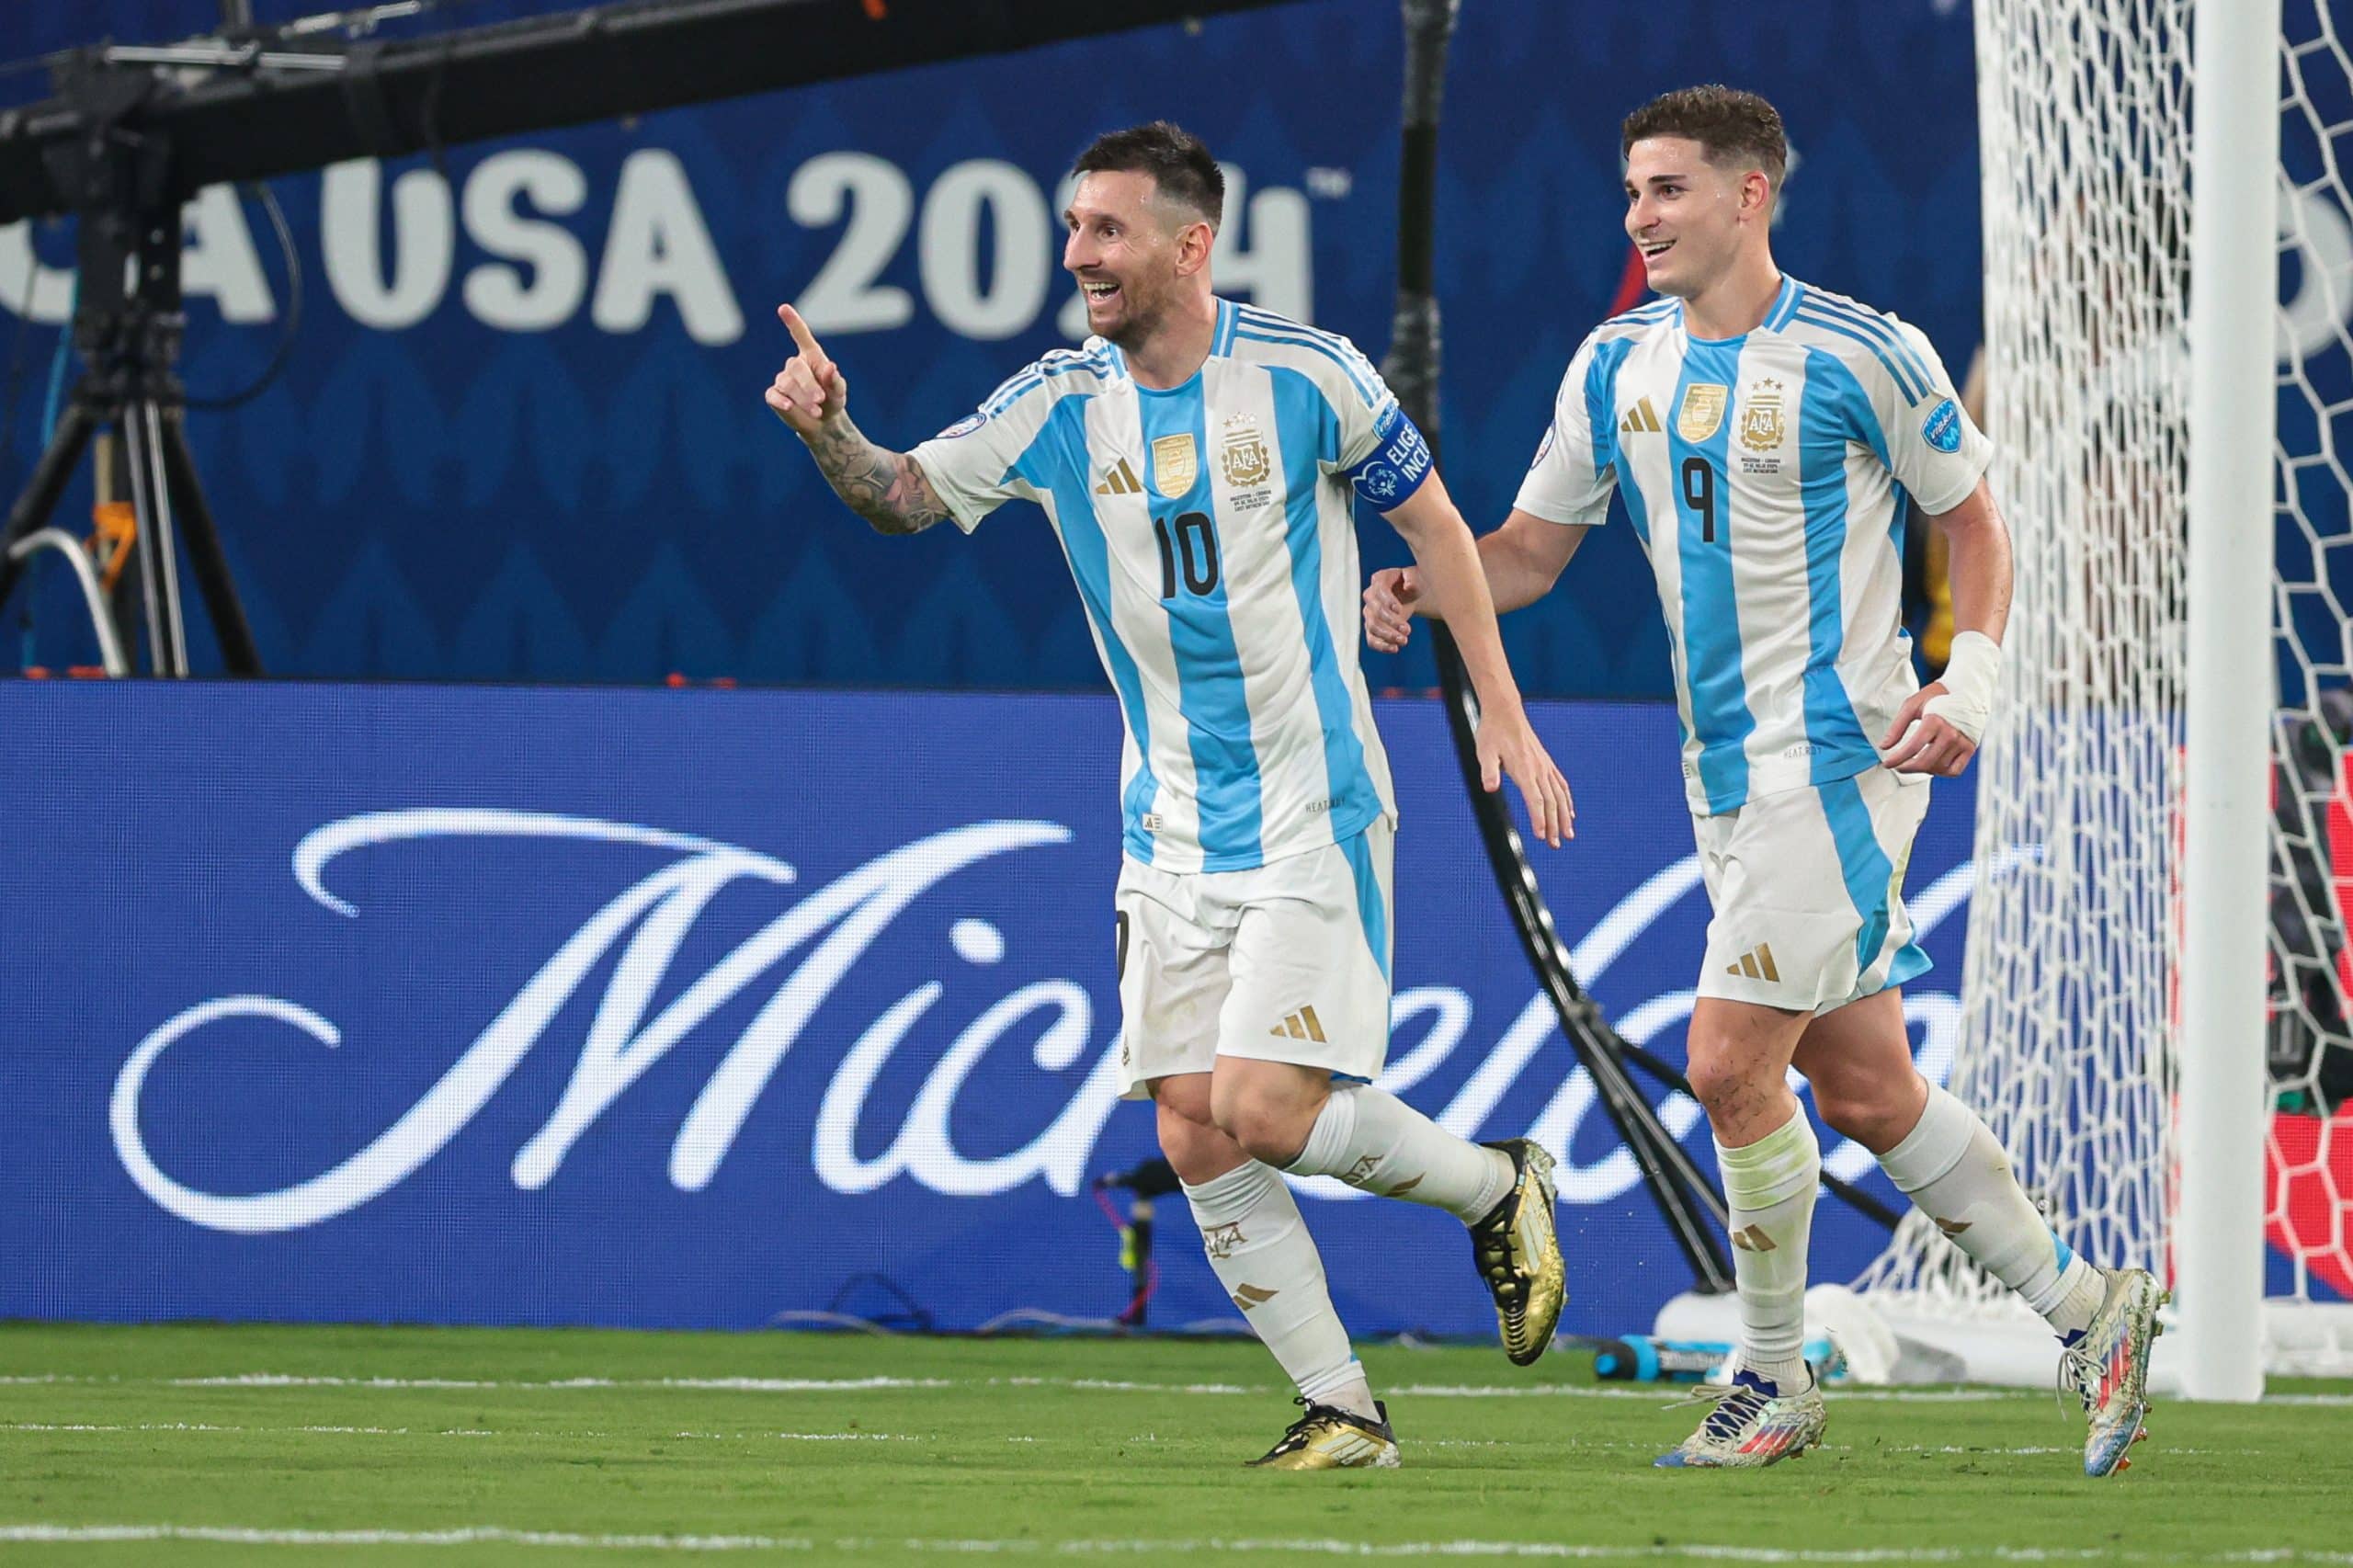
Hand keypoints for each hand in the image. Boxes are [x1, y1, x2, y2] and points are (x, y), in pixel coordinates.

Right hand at [765, 303, 848, 436]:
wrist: (823, 423)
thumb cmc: (832, 400)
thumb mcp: (838, 392)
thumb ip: (835, 380)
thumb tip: (830, 366)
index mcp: (811, 356)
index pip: (801, 336)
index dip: (793, 322)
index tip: (783, 308)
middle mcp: (795, 365)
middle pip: (796, 368)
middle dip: (809, 385)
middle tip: (820, 400)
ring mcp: (783, 379)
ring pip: (787, 384)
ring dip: (803, 399)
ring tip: (817, 411)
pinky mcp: (774, 395)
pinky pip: (773, 395)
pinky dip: (781, 401)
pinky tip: (789, 407)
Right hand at [1363, 566, 1422, 652]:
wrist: (1411, 595)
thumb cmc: (1414, 582)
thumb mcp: (1418, 575)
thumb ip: (1413, 578)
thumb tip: (1408, 586)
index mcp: (1380, 579)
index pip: (1379, 590)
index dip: (1387, 601)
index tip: (1399, 609)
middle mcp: (1371, 596)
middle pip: (1375, 610)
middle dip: (1391, 622)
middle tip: (1407, 630)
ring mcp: (1370, 613)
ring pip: (1372, 626)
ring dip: (1387, 635)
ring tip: (1404, 641)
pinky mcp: (1372, 628)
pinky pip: (1371, 639)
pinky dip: (1381, 646)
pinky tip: (1395, 649)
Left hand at [1477, 706, 1575, 847]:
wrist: (1505, 711)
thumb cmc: (1492, 732)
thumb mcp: (1484, 751)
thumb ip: (1488, 770)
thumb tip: (1489, 787)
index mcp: (1524, 769)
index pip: (1534, 799)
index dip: (1539, 819)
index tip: (1541, 835)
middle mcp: (1538, 769)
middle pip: (1550, 802)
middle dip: (1554, 825)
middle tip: (1555, 845)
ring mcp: (1545, 766)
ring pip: (1559, 796)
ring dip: (1564, 817)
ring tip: (1568, 835)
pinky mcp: (1546, 763)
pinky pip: (1561, 785)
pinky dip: (1567, 801)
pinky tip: (1569, 813)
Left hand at [1880, 683, 1977, 776]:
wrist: (1966, 691)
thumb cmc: (1936, 697)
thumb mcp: (1912, 706)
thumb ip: (1897, 727)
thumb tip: (1884, 746)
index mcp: (1935, 721)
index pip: (1913, 747)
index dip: (1897, 759)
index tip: (1887, 764)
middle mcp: (1950, 733)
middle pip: (1925, 762)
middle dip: (1907, 768)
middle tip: (1898, 766)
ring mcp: (1962, 742)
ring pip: (1939, 768)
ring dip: (1923, 770)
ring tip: (1914, 762)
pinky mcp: (1970, 748)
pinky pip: (1955, 771)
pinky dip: (1941, 772)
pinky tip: (1932, 765)